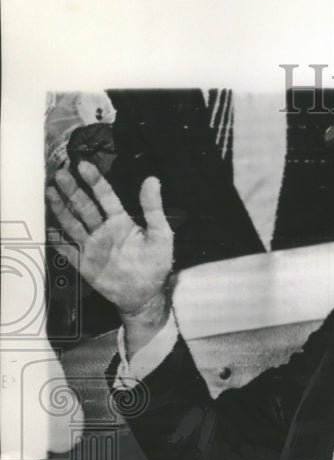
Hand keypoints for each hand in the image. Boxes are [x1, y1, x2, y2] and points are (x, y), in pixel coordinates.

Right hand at [46, 161, 173, 318]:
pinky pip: (66, 250)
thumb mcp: (160, 234)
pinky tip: (46, 229)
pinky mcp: (84, 263)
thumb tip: (153, 179)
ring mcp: (92, 246)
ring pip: (72, 223)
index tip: (83, 165)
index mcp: (121, 222)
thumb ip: (153, 208)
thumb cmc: (156, 263)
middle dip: (72, 190)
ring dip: (60, 209)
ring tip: (49, 192)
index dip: (95, 181)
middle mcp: (103, 230)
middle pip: (85, 206)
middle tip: (60, 174)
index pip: (106, 196)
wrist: (146, 295)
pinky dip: (56, 240)